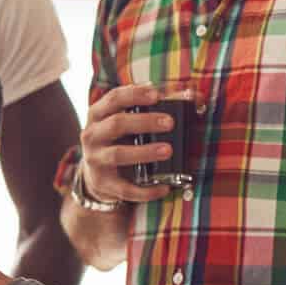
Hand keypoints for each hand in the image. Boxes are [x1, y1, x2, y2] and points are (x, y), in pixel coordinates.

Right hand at [78, 83, 182, 205]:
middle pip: (116, 124)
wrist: (96, 175)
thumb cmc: (119, 140)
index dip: (134, 94)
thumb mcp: (128, 120)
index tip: (156, 94)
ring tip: (168, 150)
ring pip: (118, 154)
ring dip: (144, 152)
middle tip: (170, 123)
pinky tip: (164, 188)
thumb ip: (155, 107)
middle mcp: (92, 135)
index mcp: (98, 115)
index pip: (113, 98)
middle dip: (144, 122)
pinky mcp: (103, 183)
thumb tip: (192, 95)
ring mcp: (95, 160)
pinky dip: (146, 190)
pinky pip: (125, 188)